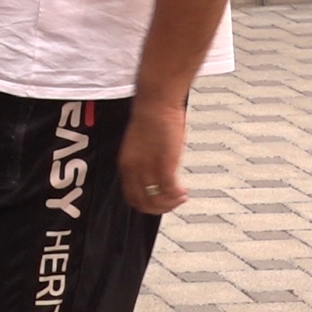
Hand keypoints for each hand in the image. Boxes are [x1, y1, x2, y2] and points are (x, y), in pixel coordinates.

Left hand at [118, 100, 188, 214]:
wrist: (155, 104)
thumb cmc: (150, 119)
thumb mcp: (140, 146)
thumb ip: (144, 162)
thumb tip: (153, 174)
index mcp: (126, 164)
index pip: (130, 196)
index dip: (146, 204)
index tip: (159, 201)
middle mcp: (134, 169)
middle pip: (142, 203)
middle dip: (160, 208)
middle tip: (173, 202)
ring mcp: (148, 168)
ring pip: (156, 201)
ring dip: (171, 203)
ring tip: (182, 196)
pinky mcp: (164, 165)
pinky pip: (170, 190)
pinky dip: (178, 195)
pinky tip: (185, 191)